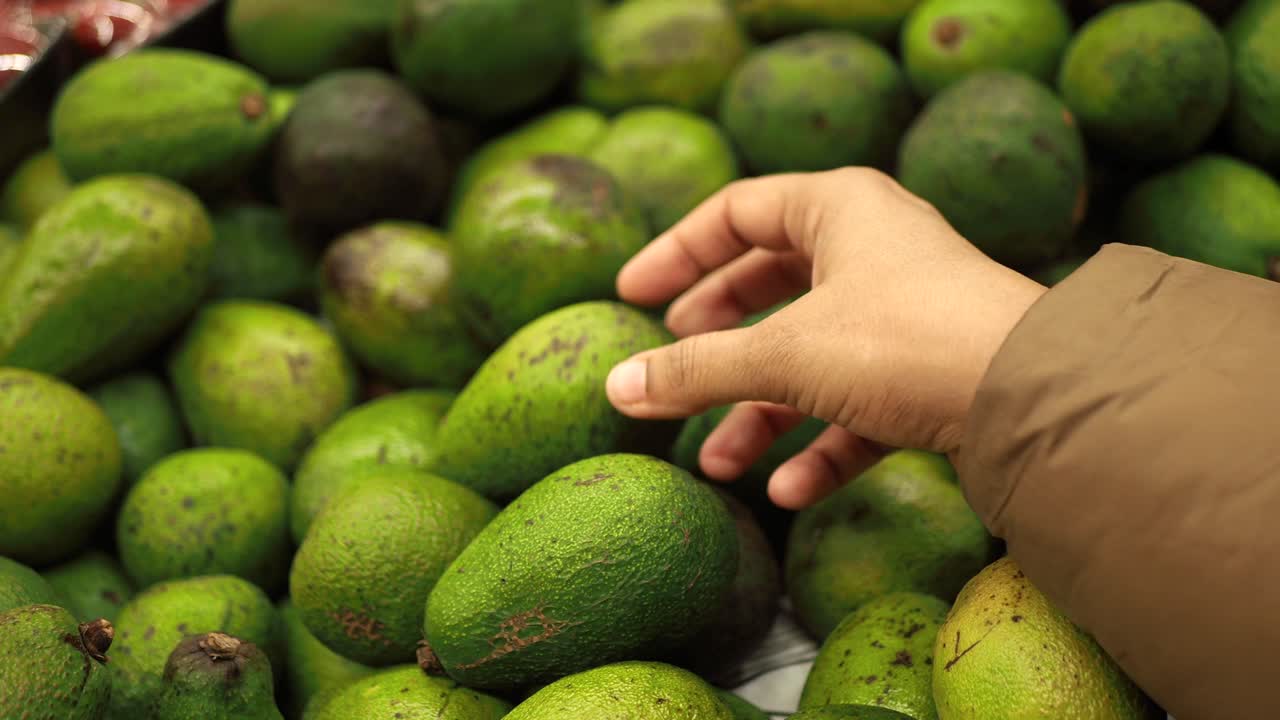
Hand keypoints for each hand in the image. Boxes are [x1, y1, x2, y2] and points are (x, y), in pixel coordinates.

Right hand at [605, 168, 1046, 508]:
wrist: (1036, 397)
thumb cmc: (906, 342)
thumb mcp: (785, 354)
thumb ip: (697, 370)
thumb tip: (617, 386)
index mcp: (839, 209)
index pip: (737, 213)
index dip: (677, 255)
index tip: (631, 297)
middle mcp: (873, 250)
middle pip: (770, 287)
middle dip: (717, 340)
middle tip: (671, 368)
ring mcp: (904, 313)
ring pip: (811, 356)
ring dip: (761, 411)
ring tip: (716, 460)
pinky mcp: (930, 372)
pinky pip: (857, 404)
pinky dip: (820, 443)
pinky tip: (787, 488)